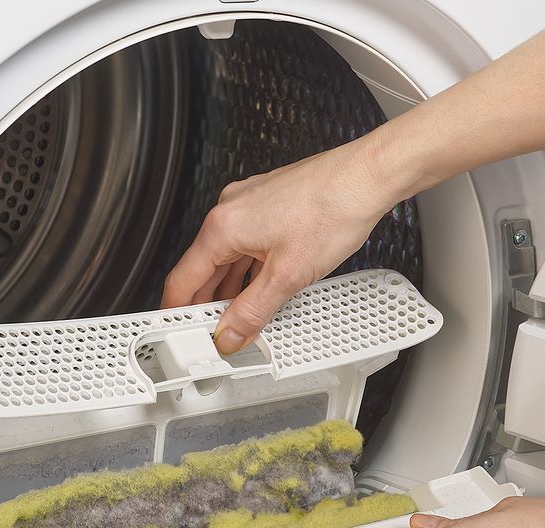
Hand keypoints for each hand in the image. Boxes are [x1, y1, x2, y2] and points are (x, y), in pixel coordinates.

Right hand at [160, 137, 401, 353]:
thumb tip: (230, 333)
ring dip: (230, 287)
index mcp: (223, 227)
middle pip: (203, 267)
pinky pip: (247, 243)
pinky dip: (248, 269)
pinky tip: (261, 287)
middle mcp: (230, 210)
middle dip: (207, 303)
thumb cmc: (332, 209)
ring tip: (239, 317)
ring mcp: (249, 204)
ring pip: (227, 256)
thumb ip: (253, 310)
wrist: (366, 177)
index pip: (182, 278)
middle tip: (213, 333)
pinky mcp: (269, 204)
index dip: (178, 311)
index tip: (180, 333)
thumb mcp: (288, 276)